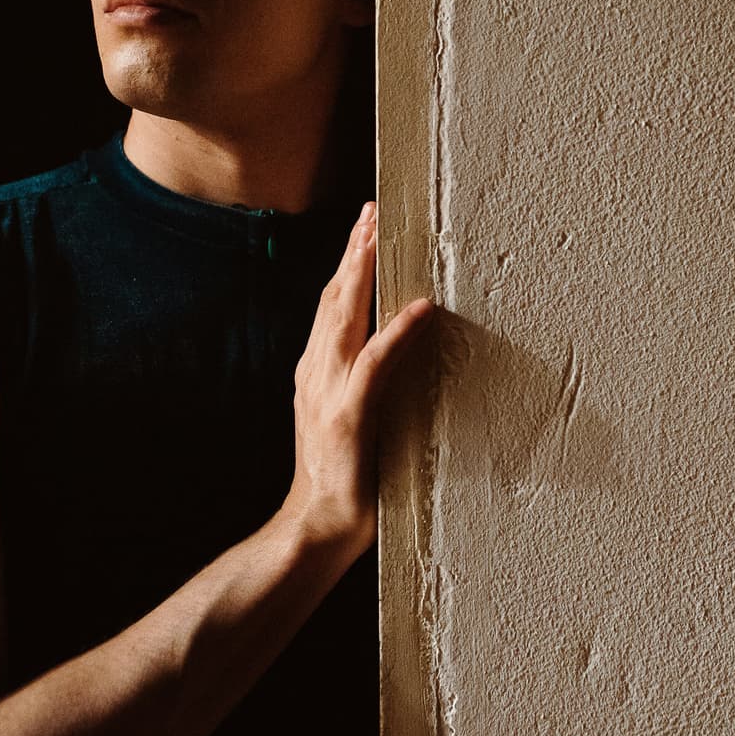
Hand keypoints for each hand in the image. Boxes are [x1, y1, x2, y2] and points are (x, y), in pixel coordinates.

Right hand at [281, 200, 434, 558]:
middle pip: (334, 298)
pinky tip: (420, 308)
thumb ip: (359, 382)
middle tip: (371, 211)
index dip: (346, 264)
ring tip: (382, 237)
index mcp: (314, 371)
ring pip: (346, 318)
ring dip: (365, 274)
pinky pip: (376, 363)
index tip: (363, 227)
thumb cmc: (342, 476)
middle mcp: (315, 373)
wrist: (318, 523)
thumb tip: (388, 352)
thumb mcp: (345, 417)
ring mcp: (328, 392)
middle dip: (353, 252)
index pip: (330, 305)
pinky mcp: (350, 415)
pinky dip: (398, 332)